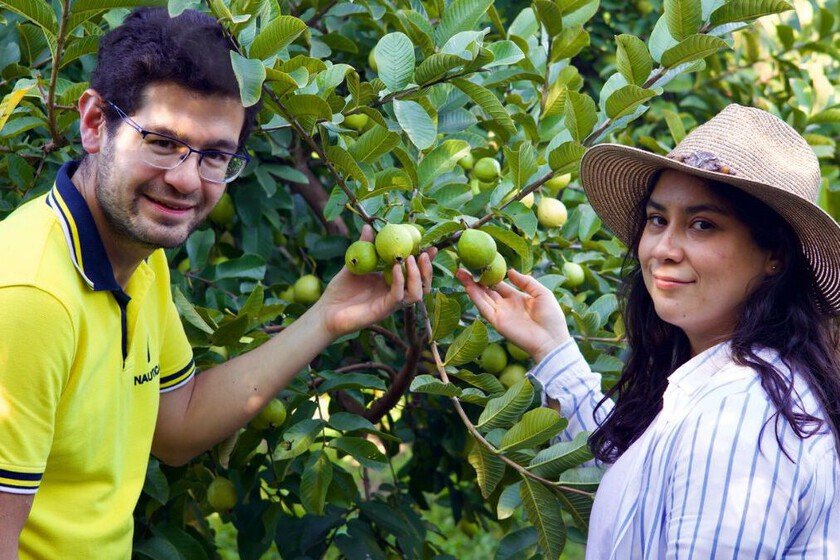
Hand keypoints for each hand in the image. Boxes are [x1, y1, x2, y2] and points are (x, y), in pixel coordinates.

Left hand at [312, 225, 436, 337]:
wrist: (326, 311)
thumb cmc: (340, 290)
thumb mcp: (354, 263)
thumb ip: (364, 247)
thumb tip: (368, 227)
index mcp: (391, 283)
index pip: (415, 272)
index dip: (425, 261)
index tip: (430, 246)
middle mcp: (395, 293)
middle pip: (422, 285)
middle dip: (427, 269)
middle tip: (424, 253)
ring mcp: (390, 303)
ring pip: (416, 293)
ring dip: (416, 275)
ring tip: (411, 259)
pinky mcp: (383, 310)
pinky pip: (398, 296)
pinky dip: (400, 281)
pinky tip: (396, 268)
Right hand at [456, 267, 569, 361]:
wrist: (552, 340)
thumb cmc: (551, 317)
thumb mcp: (542, 293)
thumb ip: (526, 282)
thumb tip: (510, 271)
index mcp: (516, 298)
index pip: (498, 285)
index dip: (488, 276)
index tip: (480, 264)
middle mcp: (505, 305)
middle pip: (486, 290)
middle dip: (474, 280)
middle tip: (462, 267)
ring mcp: (500, 314)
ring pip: (481, 298)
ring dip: (470, 286)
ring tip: (460, 273)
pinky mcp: (497, 322)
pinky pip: (484, 308)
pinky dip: (475, 298)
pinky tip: (469, 287)